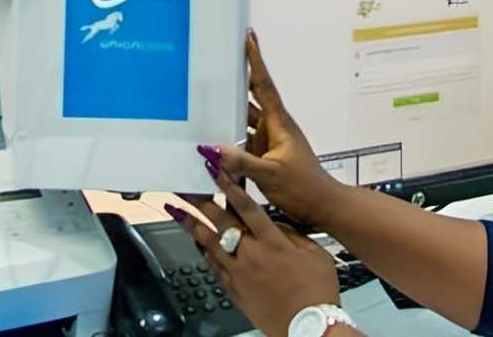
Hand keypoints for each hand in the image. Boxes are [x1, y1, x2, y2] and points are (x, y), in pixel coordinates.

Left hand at [166, 167, 340, 336]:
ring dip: (191, 224)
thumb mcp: (315, 253)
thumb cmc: (317, 289)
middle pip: (221, 221)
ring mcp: (238, 272)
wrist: (308, 325)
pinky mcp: (233, 289)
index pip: (247, 207)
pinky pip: (213, 265)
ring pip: (208, 243)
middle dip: (201, 201)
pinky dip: (203, 251)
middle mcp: (251, 253)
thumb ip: (293, 234)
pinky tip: (195, 243)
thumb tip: (276, 224)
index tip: (215, 170)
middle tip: (184, 186)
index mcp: (273, 241)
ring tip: (175, 210)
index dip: (229, 186)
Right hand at [206, 31, 345, 227]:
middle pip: (252, 96)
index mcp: (279, 124)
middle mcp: (274, 127)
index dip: (255, 61)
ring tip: (207, 92)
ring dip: (230, 107)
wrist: (322, 206)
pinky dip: (229, 134)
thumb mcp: (270, 175)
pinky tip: (211, 134)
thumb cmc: (303, 188)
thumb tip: (212, 148)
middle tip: (220, 58)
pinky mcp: (265, 154)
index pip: (263, 85)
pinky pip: (243, 138)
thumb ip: (241, 162)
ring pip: (245, 117)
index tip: (248, 37)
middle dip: (238, 77)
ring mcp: (270, 140)